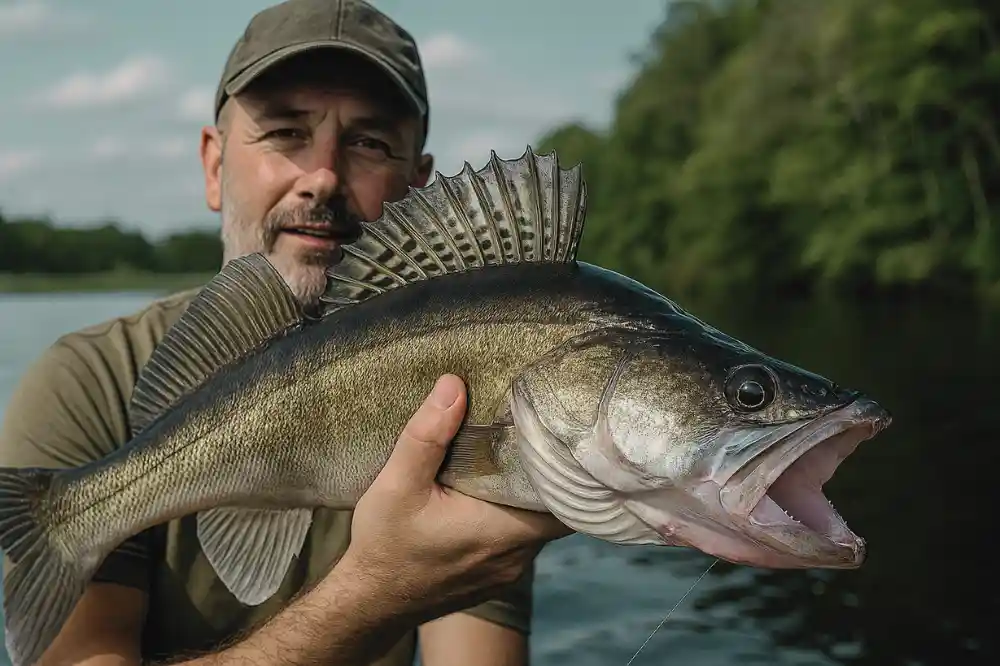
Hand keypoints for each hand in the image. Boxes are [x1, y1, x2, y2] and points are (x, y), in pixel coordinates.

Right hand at [340, 374, 570, 623]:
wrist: (368, 604)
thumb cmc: (384, 546)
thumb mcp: (396, 484)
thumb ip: (427, 435)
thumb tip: (454, 385)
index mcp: (503, 531)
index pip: (567, 500)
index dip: (570, 469)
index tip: (560, 435)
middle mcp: (517, 556)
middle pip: (558, 510)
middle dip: (550, 476)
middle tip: (538, 436)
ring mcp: (510, 571)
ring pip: (541, 526)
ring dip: (532, 497)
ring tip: (519, 458)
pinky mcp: (497, 578)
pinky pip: (523, 541)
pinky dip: (517, 517)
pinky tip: (496, 494)